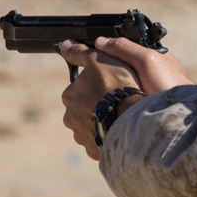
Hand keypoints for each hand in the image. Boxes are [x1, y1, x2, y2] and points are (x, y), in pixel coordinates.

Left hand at [59, 38, 194, 160]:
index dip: (96, 86)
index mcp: (70, 97)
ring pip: (92, 128)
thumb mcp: (100, 60)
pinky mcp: (95, 151)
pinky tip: (120, 131)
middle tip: (117, 102)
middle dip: (96, 107)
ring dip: (102, 124)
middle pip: (84, 110)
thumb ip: (80, 52)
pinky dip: (108, 138)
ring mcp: (82, 137)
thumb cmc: (117, 87)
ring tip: (120, 118)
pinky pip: (100, 143)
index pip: (79, 89)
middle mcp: (71, 119)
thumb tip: (64, 45)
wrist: (132, 118)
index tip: (111, 86)